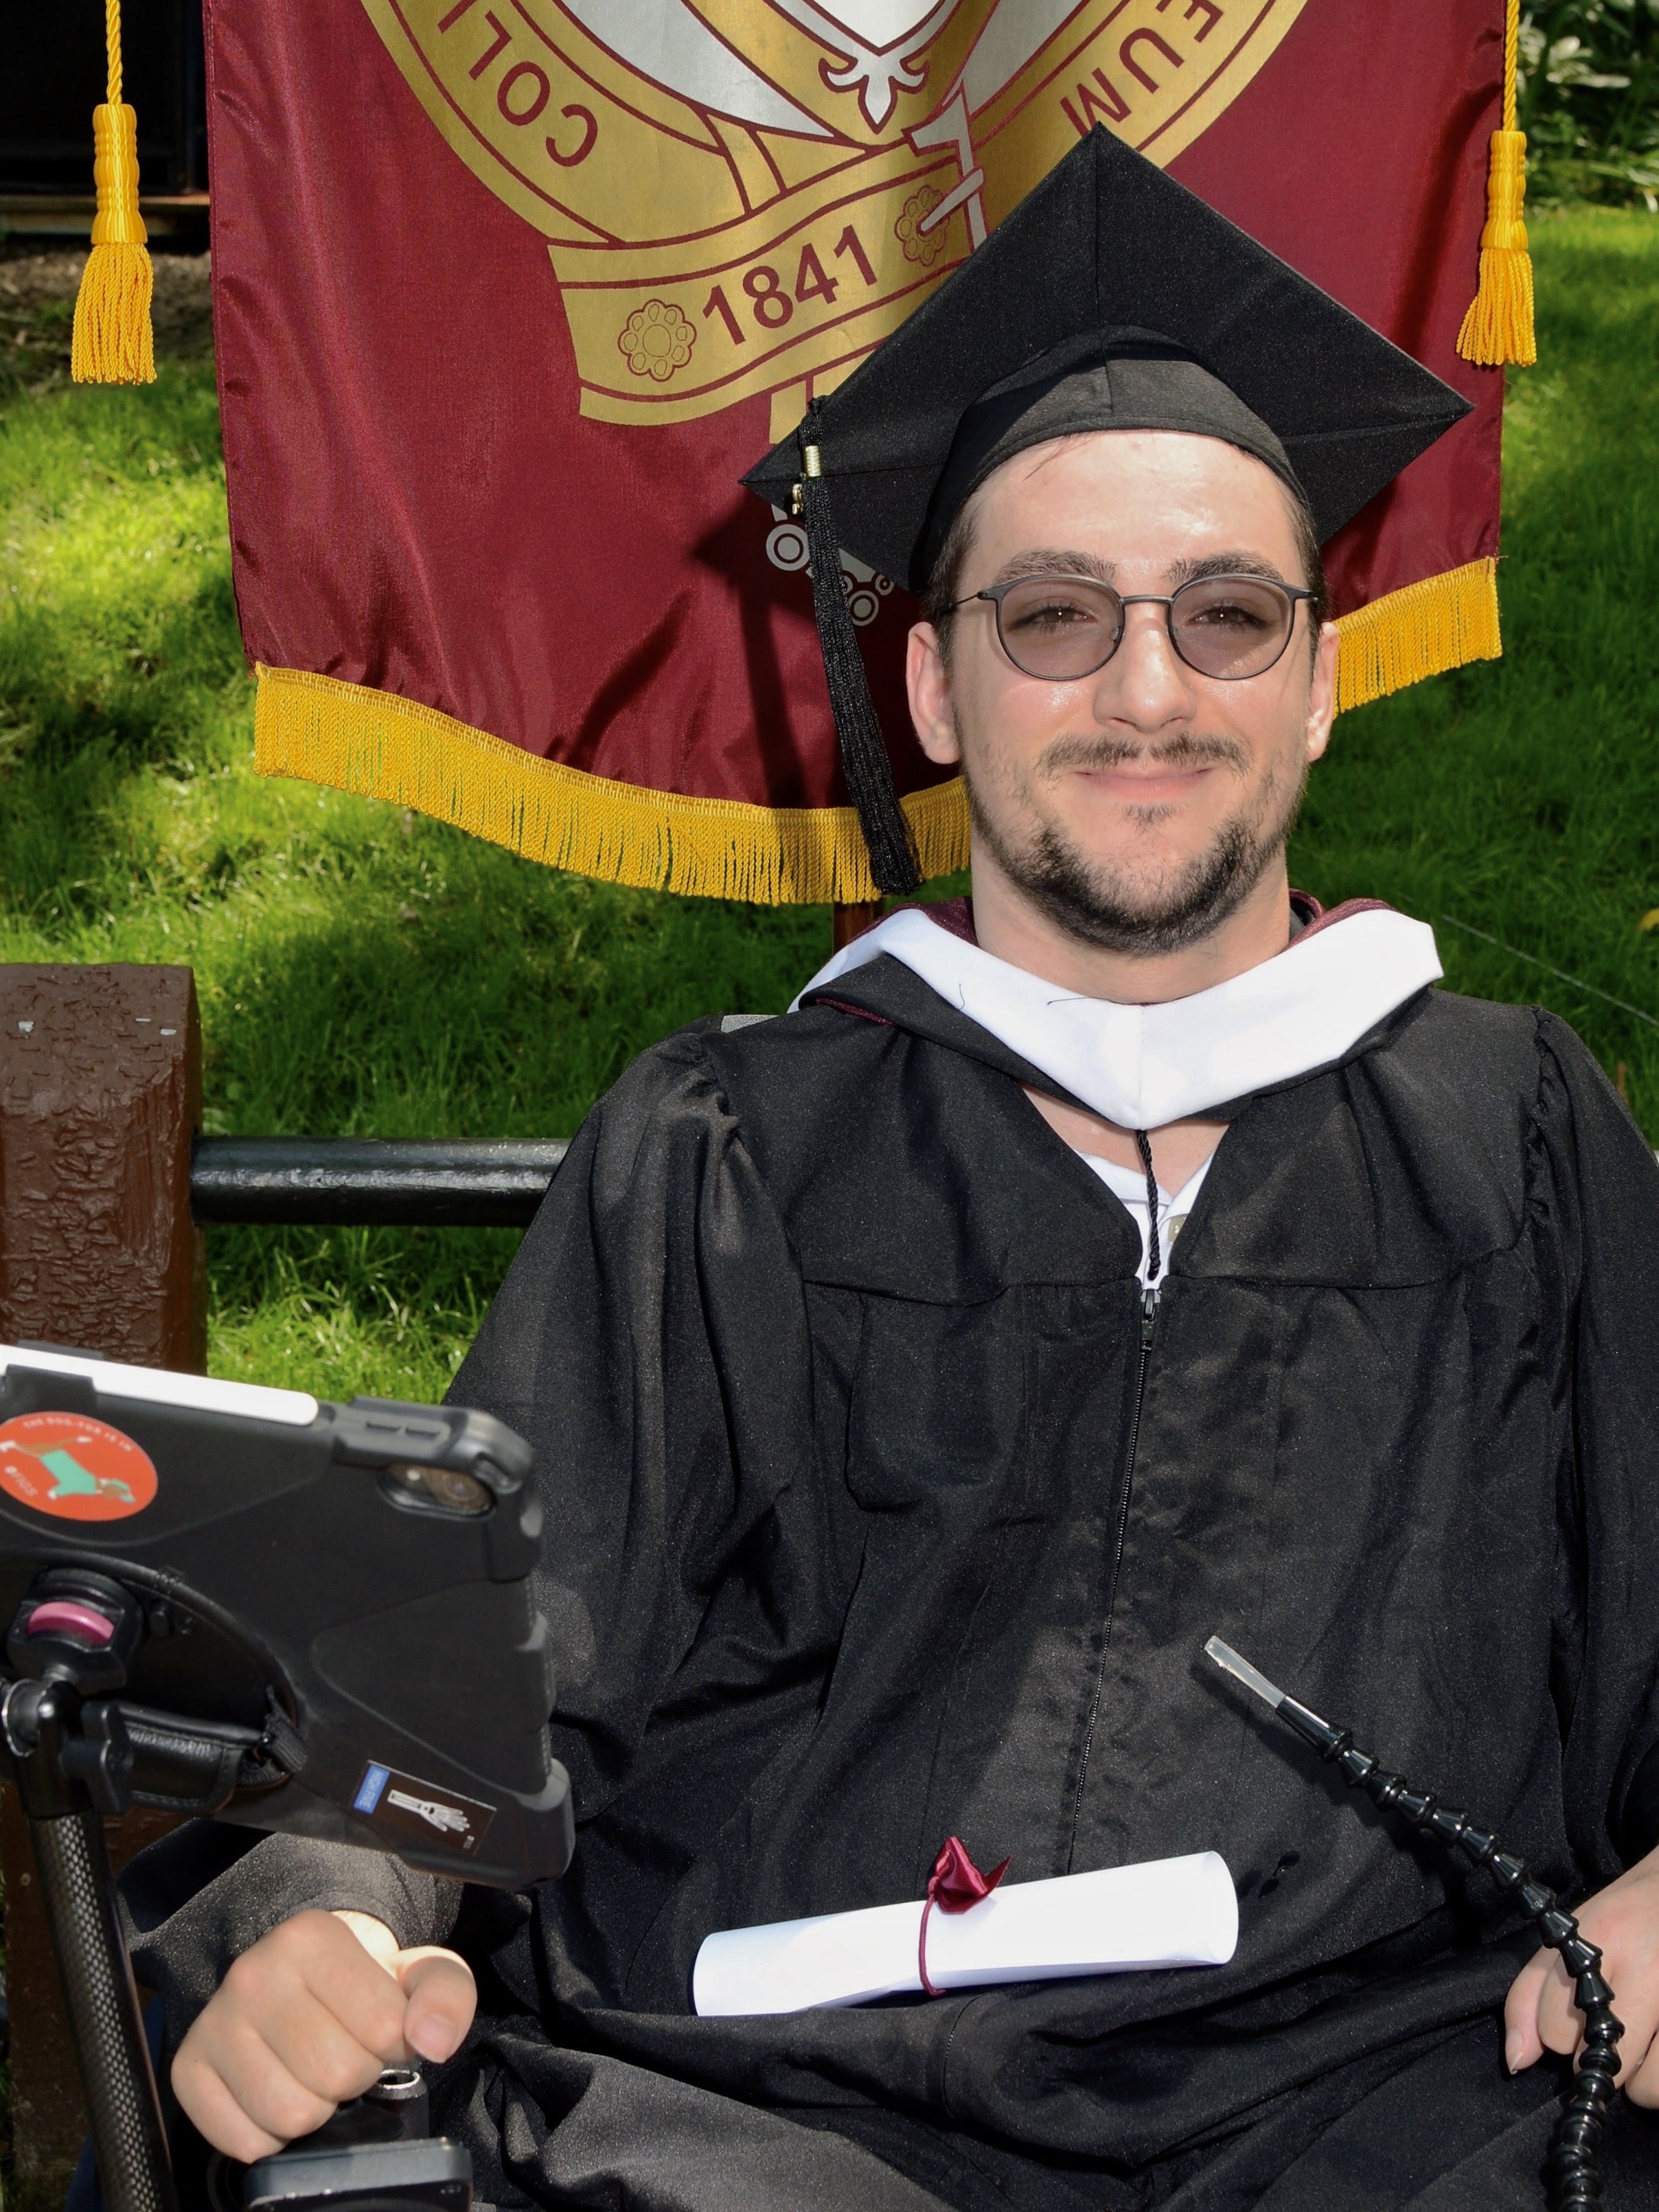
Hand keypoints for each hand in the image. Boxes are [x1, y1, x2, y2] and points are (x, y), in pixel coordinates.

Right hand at [172, 1908, 476, 2160]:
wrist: (296, 1984)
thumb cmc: (362, 1983)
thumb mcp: (419, 1973)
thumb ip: (446, 1996)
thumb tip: (433, 2041)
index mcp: (311, 1937)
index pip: (383, 2028)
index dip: (393, 2042)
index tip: (378, 2026)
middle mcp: (252, 1972)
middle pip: (335, 2075)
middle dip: (355, 2076)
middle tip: (344, 2051)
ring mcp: (214, 2022)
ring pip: (289, 2115)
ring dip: (315, 2109)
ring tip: (312, 2073)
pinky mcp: (187, 2071)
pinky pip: (243, 2142)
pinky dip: (270, 2136)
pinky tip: (278, 2092)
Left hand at [1505, 1841, 1658, 2105]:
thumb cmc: (1626, 1918)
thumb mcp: (1572, 1935)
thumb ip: (1532, 1993)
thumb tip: (1518, 2060)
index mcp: (1597, 1939)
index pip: (1552, 2026)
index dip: (1556, 2035)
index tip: (1571, 2022)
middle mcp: (1640, 1966)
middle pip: (1595, 2057)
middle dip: (1595, 2056)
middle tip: (1609, 2030)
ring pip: (1641, 2086)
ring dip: (1637, 2080)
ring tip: (1641, 2045)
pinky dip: (1657, 2080)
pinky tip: (1658, 2050)